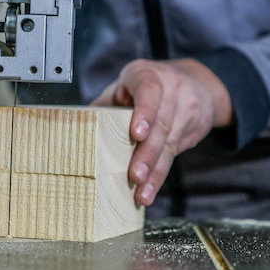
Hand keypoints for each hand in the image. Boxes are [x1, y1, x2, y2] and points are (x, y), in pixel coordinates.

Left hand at [92, 58, 231, 205]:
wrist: (198, 84)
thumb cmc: (150, 85)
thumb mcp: (126, 85)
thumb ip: (104, 104)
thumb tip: (71, 129)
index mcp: (146, 75)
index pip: (148, 90)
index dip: (144, 112)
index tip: (138, 134)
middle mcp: (171, 89)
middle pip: (160, 125)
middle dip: (147, 154)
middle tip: (134, 176)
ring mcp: (185, 109)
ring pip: (169, 144)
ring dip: (154, 173)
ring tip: (141, 194)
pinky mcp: (193, 129)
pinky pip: (174, 155)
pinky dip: (159, 176)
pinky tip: (149, 191)